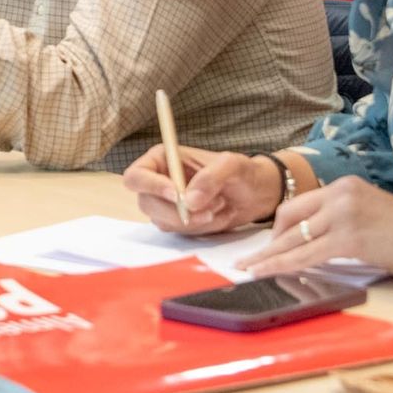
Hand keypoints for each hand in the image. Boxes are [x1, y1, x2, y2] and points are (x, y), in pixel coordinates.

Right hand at [123, 145, 282, 233]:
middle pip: (147, 203)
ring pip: (163, 221)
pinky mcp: (177, 222)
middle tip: (210, 208)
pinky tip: (218, 216)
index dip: (151, 186)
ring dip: (194, 220)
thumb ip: (211, 177)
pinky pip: (179, 233)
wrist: (255, 195)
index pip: (136, 176)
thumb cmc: (242, 172)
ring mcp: (165, 204)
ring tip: (221, 206)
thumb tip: (188, 201)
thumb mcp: (232, 166)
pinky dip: (201, 229)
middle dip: (178, 211)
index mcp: (161, 160)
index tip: (177, 195)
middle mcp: (158, 182)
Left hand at [242, 176, 392, 280]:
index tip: (268, 242)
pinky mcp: (348, 238)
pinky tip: (267, 272)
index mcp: (343, 186)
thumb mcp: (371, 212)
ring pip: (293, 238)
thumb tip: (317, 238)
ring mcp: (342, 214)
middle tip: (251, 259)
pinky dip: (283, 265)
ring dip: (269, 257)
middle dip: (268, 242)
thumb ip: (343, 218)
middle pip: (289, 217)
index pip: (299, 204)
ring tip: (250, 269)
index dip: (279, 226)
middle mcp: (339, 194)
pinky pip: (307, 255)